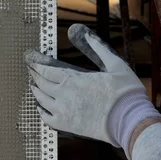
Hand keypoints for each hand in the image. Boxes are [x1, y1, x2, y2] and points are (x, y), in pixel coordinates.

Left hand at [25, 24, 160, 155]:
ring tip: (33, 85)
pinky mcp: (67, 126)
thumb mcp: (115, 64)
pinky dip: (41, 111)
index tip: (31, 60)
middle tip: (31, 70)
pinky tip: (41, 106)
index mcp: (74, 79)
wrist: (130, 121)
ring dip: (35, 90)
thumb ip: (98, 48)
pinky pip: (47, 118)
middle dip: (35, 75)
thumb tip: (85, 33)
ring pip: (41, 99)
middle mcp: (65, 95)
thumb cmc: (125, 92)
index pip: (47, 70)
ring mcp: (64, 111)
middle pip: (42, 83)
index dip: (37, 65)